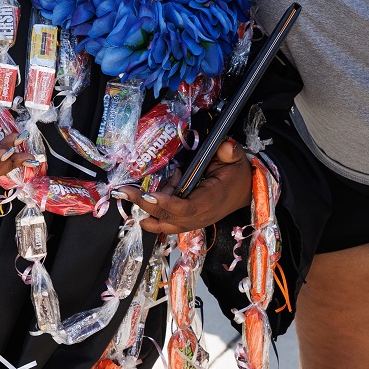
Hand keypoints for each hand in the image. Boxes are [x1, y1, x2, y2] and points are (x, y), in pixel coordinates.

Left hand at [125, 140, 253, 234]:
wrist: (244, 192)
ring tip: (134, 191)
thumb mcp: (236, 159)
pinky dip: (152, 213)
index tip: (150, 194)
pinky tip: (148, 195)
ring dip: (145, 210)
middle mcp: (199, 216)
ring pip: (163, 223)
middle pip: (168, 218)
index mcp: (210, 201)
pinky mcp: (187, 221)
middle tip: (125, 192)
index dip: (167, 204)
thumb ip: (230, 152)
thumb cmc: (237, 175)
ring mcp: (192, 222)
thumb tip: (226, 145)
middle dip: (144, 205)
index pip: (186, 208)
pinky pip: (165, 223)